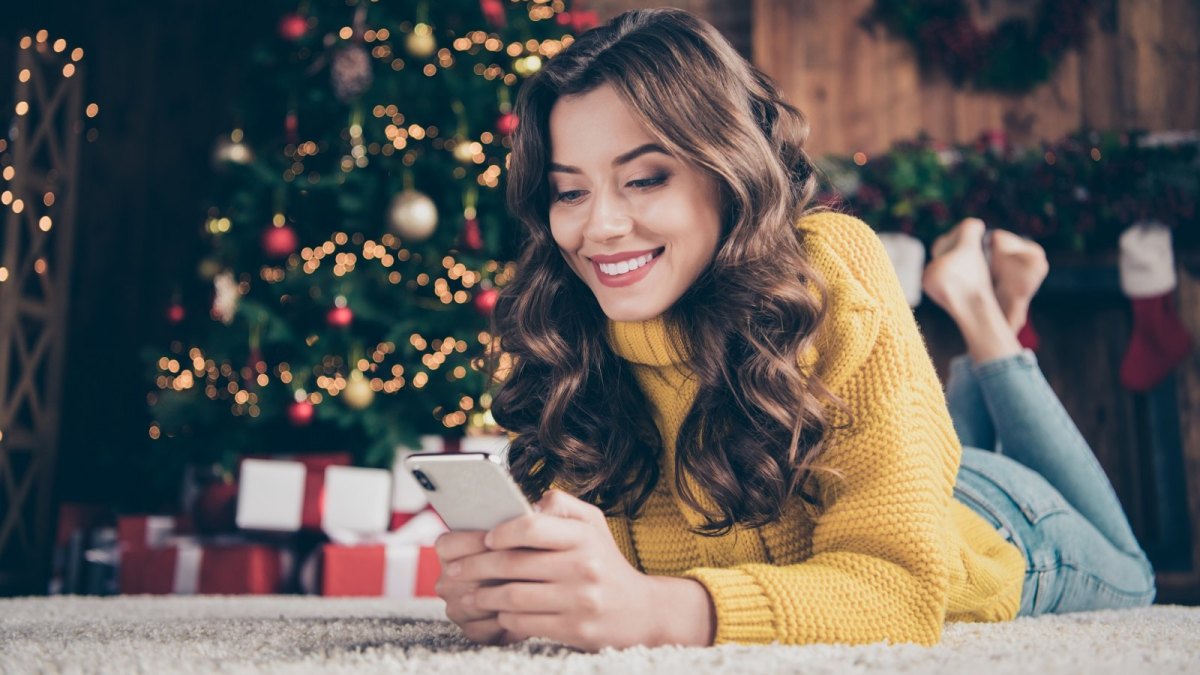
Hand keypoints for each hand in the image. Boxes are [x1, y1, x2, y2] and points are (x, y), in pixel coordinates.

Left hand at [441, 489, 714, 650]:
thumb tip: (525, 501)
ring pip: (513, 597)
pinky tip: (495, 612)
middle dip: (476, 566)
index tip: (484, 537)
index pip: (532, 526)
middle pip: (514, 564)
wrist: (641, 610)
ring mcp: (580, 600)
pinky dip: (502, 618)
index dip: (501, 531)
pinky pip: (524, 623)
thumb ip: (561, 504)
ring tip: (468, 593)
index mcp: (584, 535)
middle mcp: (584, 565)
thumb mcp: (593, 524)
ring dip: (484, 595)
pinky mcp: (575, 629)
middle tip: (453, 570)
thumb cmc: (605, 561)